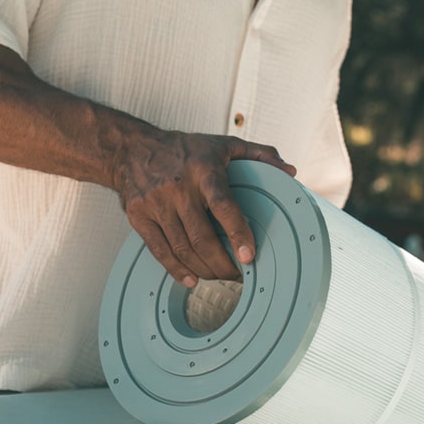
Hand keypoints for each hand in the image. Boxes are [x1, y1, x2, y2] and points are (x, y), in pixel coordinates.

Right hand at [112, 129, 295, 286]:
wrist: (132, 148)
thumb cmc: (185, 149)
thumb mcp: (224, 144)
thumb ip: (259, 155)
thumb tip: (290, 171)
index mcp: (203, 170)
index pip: (223, 206)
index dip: (237, 233)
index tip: (248, 257)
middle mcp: (178, 187)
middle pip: (201, 237)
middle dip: (222, 264)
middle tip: (237, 274)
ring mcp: (155, 203)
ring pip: (182, 249)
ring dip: (204, 269)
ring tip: (219, 275)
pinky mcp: (138, 216)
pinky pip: (159, 251)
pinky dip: (176, 270)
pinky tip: (192, 279)